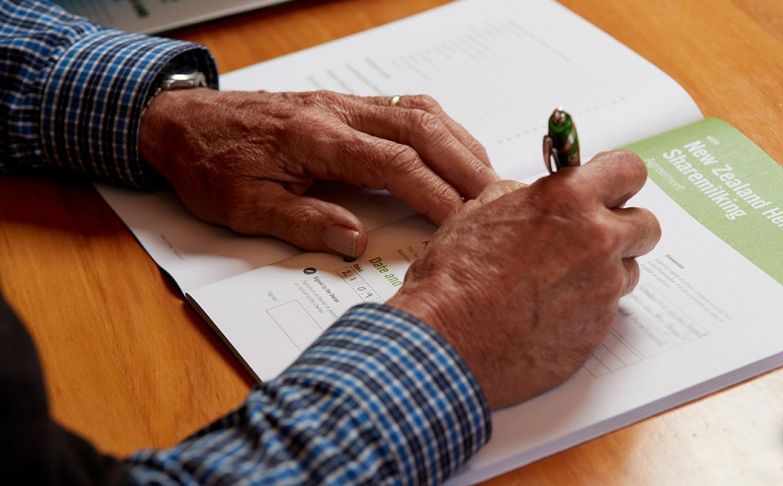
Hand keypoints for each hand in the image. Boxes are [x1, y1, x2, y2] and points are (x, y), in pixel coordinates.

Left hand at [139, 89, 496, 256]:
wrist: (180, 123)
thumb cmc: (210, 166)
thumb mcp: (244, 208)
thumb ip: (304, 223)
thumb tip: (356, 242)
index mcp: (315, 140)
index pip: (395, 164)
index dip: (436, 193)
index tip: (464, 222)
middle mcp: (337, 113)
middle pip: (421, 129)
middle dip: (464, 165)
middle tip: (496, 200)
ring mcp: (343, 104)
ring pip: (419, 112)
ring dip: (458, 143)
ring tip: (485, 177)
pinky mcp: (344, 106)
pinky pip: (405, 108)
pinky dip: (439, 130)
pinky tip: (452, 151)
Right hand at [387, 151, 660, 408]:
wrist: (449, 341)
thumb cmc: (455, 278)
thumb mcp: (478, 213)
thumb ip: (521, 197)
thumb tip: (532, 196)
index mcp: (569, 201)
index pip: (629, 170)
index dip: (617, 178)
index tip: (608, 185)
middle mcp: (597, 241)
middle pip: (645, 225)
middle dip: (622, 228)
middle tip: (589, 237)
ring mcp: (602, 290)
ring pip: (627, 271)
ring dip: (605, 272)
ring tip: (558, 282)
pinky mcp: (598, 330)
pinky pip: (605, 310)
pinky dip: (585, 308)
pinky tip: (547, 312)